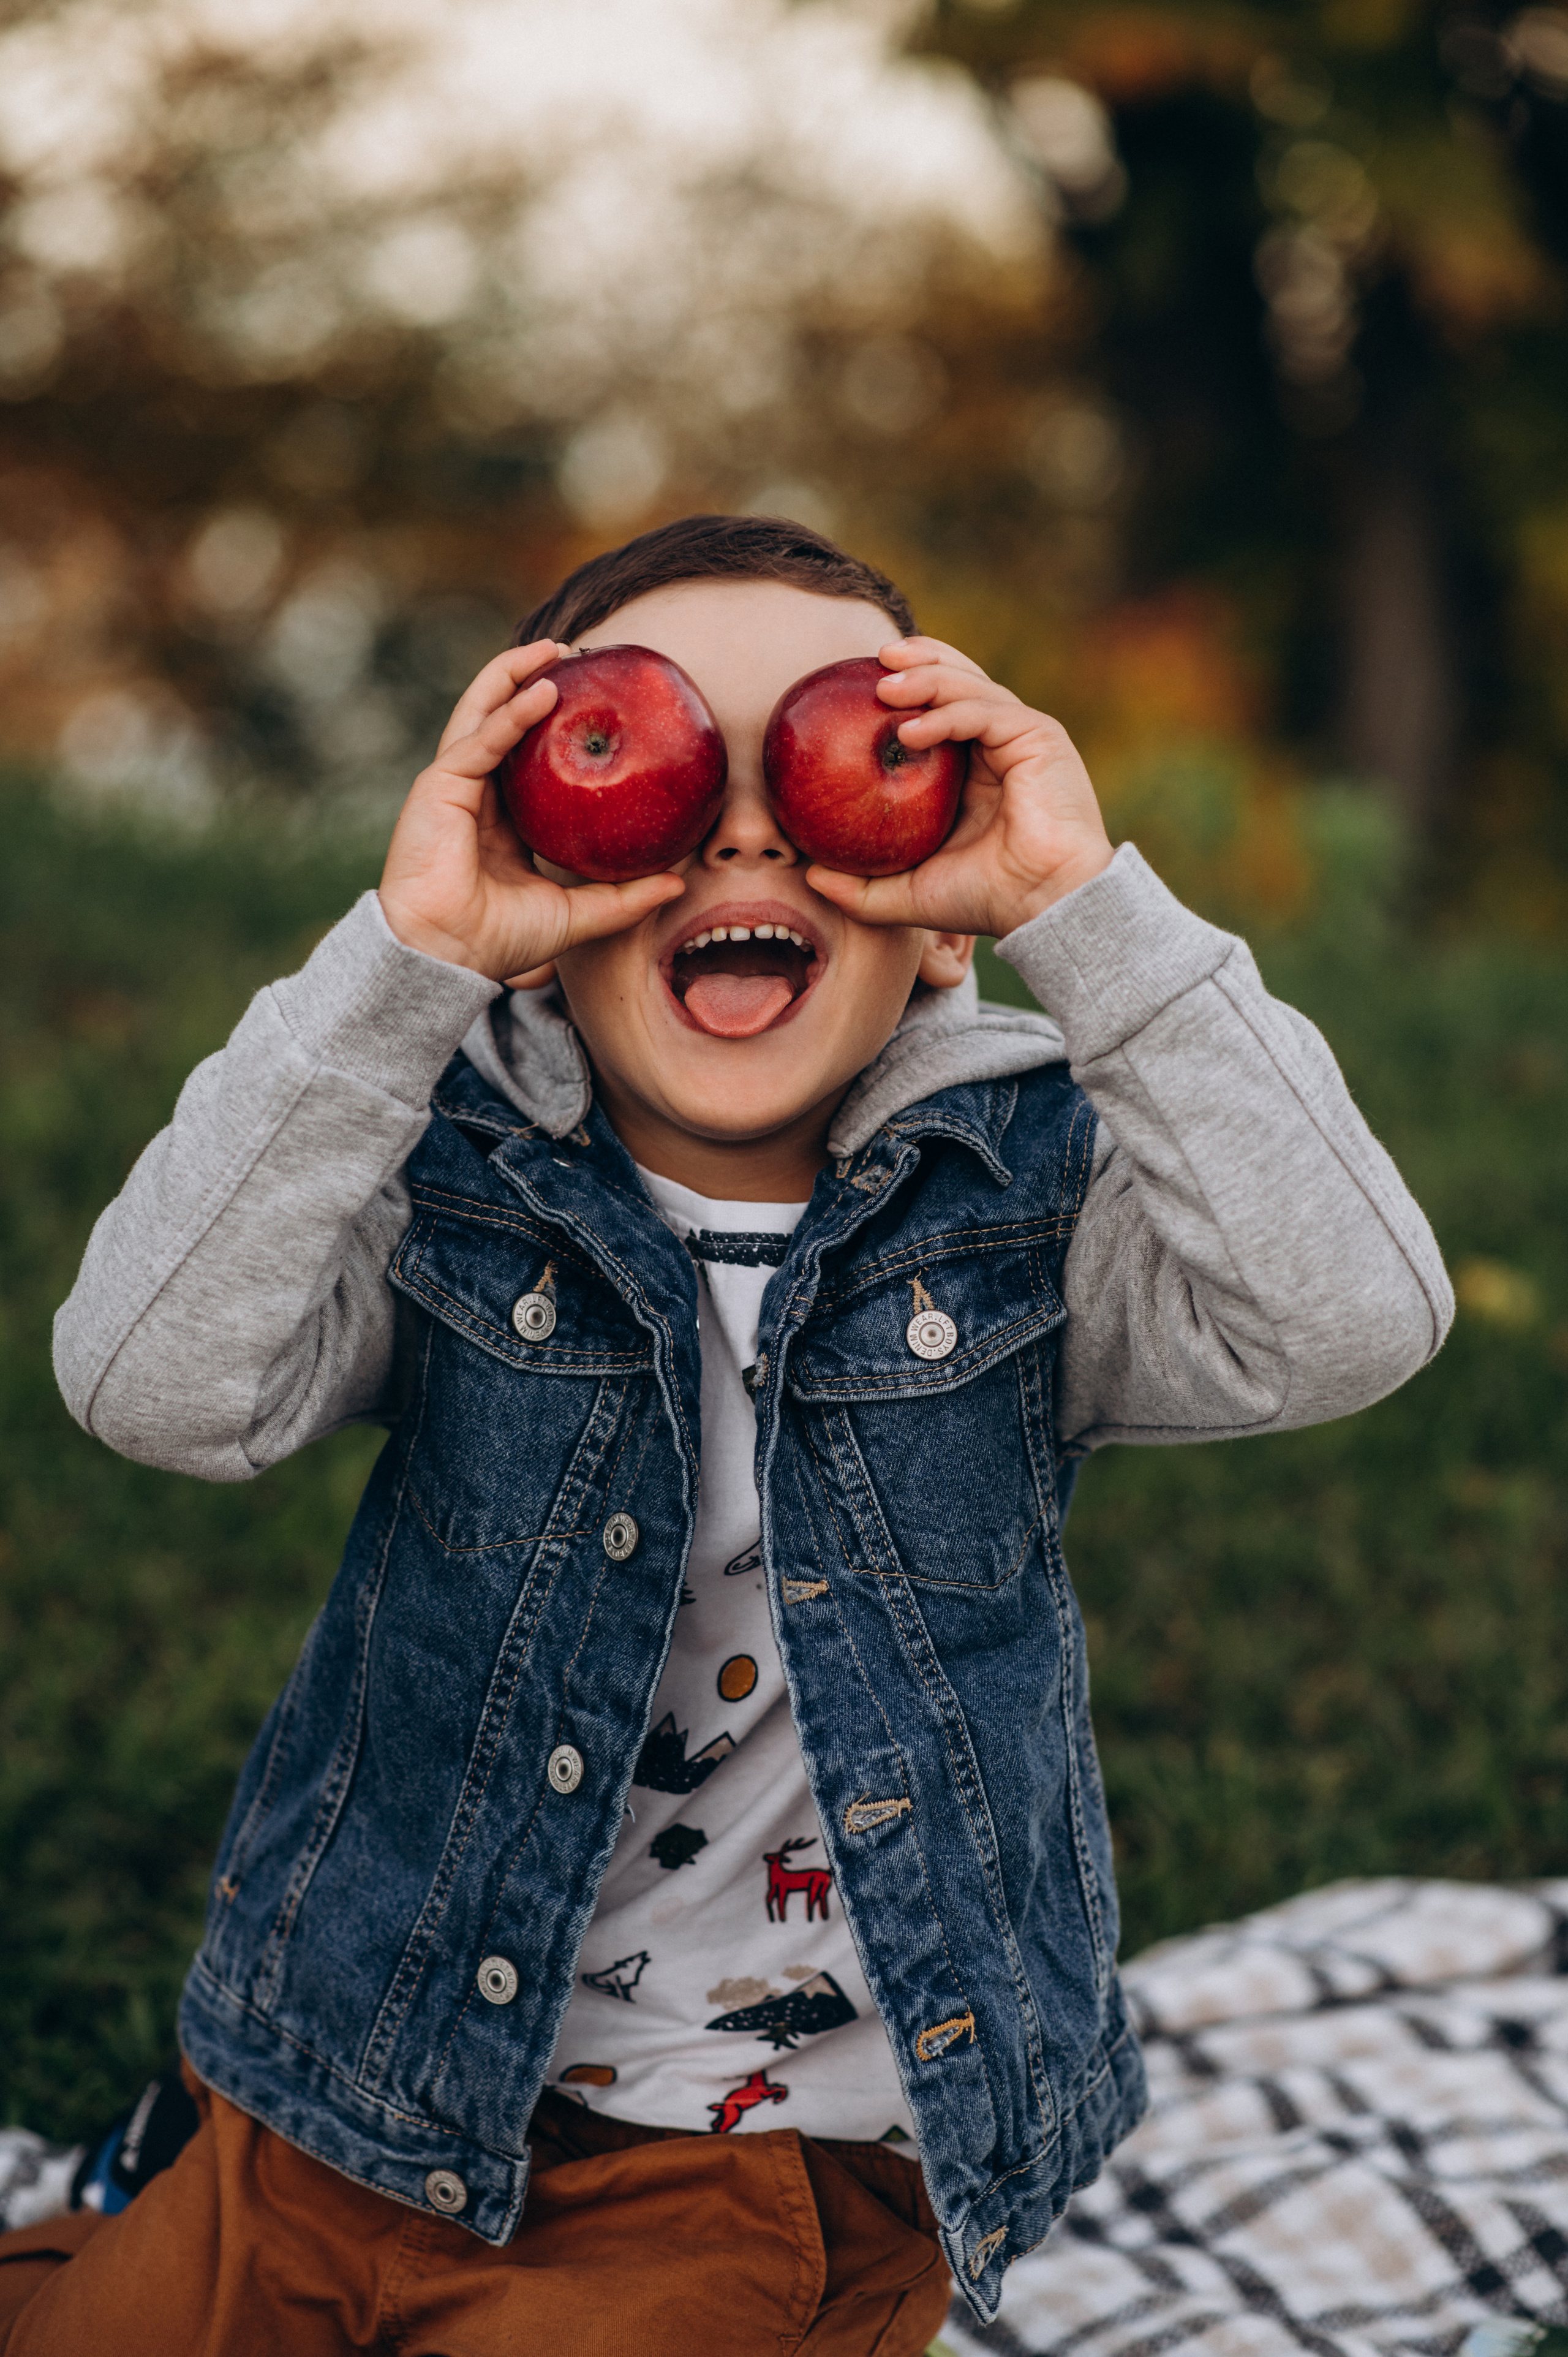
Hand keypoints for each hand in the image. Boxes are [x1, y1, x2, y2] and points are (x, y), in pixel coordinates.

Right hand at [378, 642, 685, 982]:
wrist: (449, 956)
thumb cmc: (499, 939)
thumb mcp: (577, 914)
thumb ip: (624, 897)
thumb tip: (679, 882)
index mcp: (501, 819)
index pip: (526, 757)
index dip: (553, 725)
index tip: (593, 699)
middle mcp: (476, 794)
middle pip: (501, 720)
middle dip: (531, 680)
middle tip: (574, 656)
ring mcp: (454, 786)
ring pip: (483, 713)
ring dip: (514, 675)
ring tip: (554, 650)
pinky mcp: (440, 786)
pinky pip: (481, 740)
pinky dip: (511, 713)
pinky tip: (544, 691)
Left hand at [804, 638, 1113, 939]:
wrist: (1045, 906)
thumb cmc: (985, 900)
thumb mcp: (908, 893)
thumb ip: (862, 885)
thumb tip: (809, 876)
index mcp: (974, 768)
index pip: (939, 707)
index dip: (906, 686)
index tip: (859, 685)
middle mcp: (999, 744)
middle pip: (957, 680)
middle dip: (917, 661)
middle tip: (874, 661)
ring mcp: (1022, 736)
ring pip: (970, 686)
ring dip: (926, 678)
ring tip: (883, 686)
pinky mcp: (1039, 737)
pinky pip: (985, 711)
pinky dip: (948, 714)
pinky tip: (912, 730)